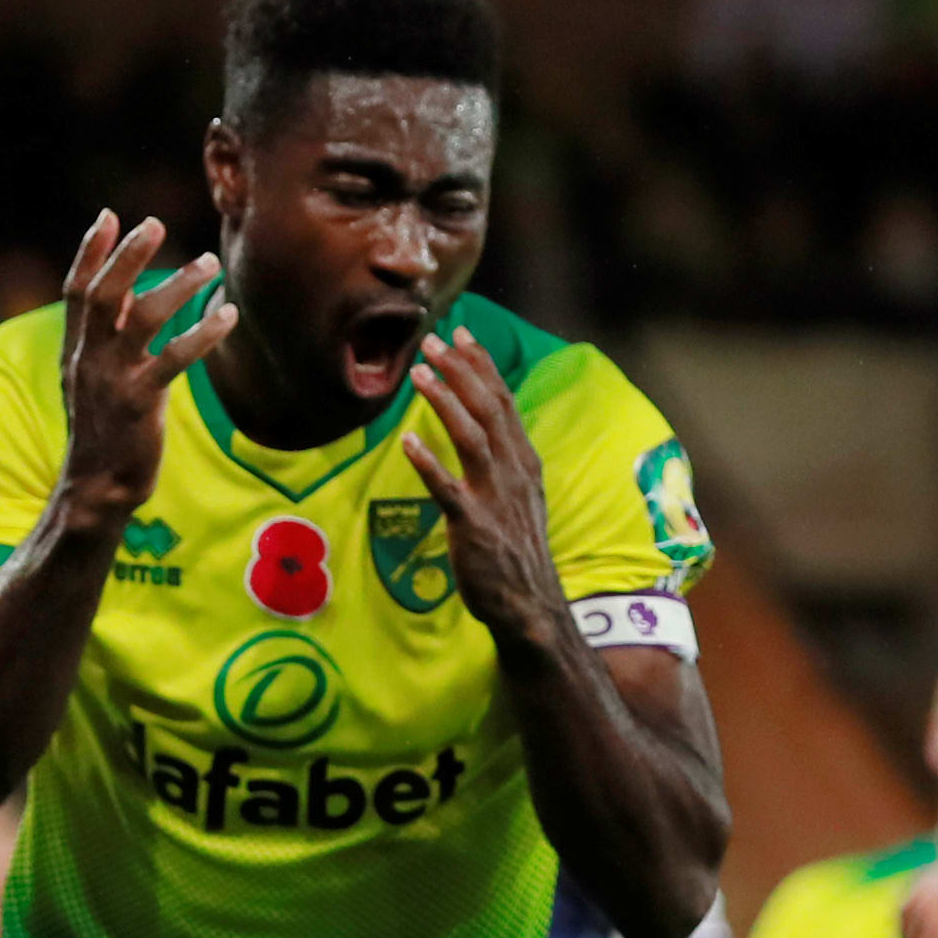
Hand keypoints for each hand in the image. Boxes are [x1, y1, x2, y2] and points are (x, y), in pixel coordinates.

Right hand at [56, 212, 232, 509]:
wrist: (96, 490)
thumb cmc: (103, 434)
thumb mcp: (91, 383)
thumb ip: (104, 342)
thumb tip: (124, 301)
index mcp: (76, 351)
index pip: (77, 291)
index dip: (91, 253)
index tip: (109, 217)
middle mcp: (89, 360)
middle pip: (103, 294)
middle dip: (128, 256)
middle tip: (154, 224)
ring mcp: (113, 381)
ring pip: (141, 317)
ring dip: (178, 285)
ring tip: (210, 263)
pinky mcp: (140, 404)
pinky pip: (174, 359)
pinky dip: (203, 333)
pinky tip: (228, 315)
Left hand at [398, 330, 571, 648]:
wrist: (530, 604)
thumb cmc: (518, 551)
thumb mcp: (519, 496)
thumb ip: (502, 460)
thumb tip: (485, 428)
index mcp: (524, 462)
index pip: (503, 401)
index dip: (482, 365)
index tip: (461, 333)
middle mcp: (513, 472)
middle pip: (488, 409)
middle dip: (460, 371)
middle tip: (432, 341)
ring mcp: (494, 498)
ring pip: (472, 438)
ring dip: (445, 402)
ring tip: (419, 374)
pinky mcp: (474, 526)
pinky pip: (448, 489)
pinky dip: (429, 463)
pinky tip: (407, 442)